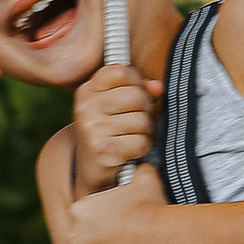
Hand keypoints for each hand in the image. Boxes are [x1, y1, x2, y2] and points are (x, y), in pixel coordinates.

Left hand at [63, 166, 172, 243]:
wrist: (161, 237)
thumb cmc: (153, 207)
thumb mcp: (145, 178)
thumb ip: (138, 171)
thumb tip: (143, 164)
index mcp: (80, 209)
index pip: (84, 219)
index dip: (102, 225)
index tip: (118, 228)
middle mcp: (74, 233)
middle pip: (82, 241)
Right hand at [70, 60, 159, 199]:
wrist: (92, 173)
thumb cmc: (110, 133)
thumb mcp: (116, 107)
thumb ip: (138, 90)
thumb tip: (158, 87)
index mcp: (87, 91)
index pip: (120, 70)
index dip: (136, 81)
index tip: (135, 93)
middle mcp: (86, 107)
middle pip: (135, 95)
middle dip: (145, 110)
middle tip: (138, 122)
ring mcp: (92, 128)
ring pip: (141, 120)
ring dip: (145, 131)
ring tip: (133, 136)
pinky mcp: (102, 150)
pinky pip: (141, 141)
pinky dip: (143, 147)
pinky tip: (132, 150)